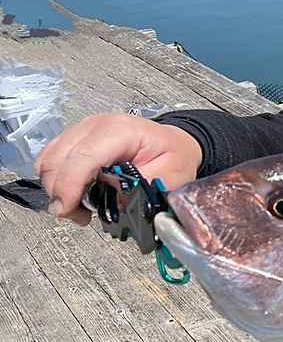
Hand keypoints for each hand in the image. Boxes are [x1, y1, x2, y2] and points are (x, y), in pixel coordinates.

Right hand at [35, 113, 202, 225]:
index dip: (69, 185)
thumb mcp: (170, 175)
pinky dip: (57, 180)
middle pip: (58, 159)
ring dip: (56, 188)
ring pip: (49, 159)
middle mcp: (96, 126)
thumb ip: (142, 187)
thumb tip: (114, 197)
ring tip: (78, 207)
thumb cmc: (174, 155)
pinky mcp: (76, 139)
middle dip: (60, 192)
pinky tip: (74, 194)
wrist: (175, 143)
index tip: (68, 208)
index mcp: (121, 131)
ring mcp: (82, 130)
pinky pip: (52, 158)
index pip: (82, 156)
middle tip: (77, 215)